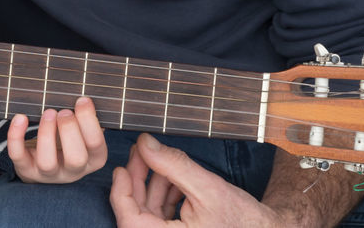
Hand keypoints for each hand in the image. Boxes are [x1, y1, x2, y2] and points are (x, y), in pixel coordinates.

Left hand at [8, 96, 107, 183]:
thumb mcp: (84, 129)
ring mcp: (49, 173)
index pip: (96, 144)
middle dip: (69, 130)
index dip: (89, 120)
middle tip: (63, 112)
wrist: (44, 161)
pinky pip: (18, 156)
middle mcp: (73, 171)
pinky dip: (16, 136)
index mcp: (92, 158)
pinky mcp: (26, 169)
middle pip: (76, 159)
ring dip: (47, 133)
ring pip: (47, 162)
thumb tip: (86, 97)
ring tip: (48, 113)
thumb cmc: (69, 137)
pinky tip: (20, 117)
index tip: (82, 100)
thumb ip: (88, 115)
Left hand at [109, 133, 288, 227]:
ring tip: (160, 160)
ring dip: (153, 185)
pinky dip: (165, 196)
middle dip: (139, 180)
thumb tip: (145, 143)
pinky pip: (162, 217)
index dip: (121, 192)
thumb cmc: (242, 220)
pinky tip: (174, 178)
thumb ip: (173, 166)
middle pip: (137, 213)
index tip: (121, 168)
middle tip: (142, 152)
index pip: (129, 221)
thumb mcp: (207, 188)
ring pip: (149, 213)